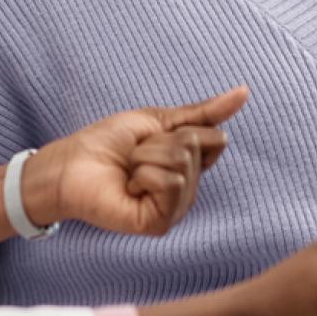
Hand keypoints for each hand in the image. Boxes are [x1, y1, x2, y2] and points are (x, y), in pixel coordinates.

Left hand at [25, 86, 247, 236]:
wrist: (71, 163)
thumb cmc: (109, 143)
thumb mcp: (160, 120)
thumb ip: (203, 112)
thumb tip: (245, 91)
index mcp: (191, 168)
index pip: (216, 139)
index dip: (182, 129)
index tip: (154, 136)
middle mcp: (188, 191)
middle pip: (196, 147)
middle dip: (158, 142)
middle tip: (134, 156)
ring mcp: (175, 209)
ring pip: (183, 164)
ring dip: (146, 157)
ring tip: (129, 170)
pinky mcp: (159, 223)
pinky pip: (170, 183)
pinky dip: (143, 175)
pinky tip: (128, 187)